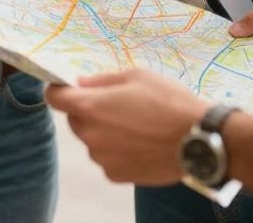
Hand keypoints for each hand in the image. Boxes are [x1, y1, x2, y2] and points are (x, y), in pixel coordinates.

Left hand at [46, 68, 207, 185]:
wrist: (198, 140)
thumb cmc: (168, 101)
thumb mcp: (136, 76)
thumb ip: (101, 80)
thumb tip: (80, 84)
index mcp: (90, 107)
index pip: (54, 98)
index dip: (58, 90)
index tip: (68, 87)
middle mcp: (90, 135)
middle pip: (75, 120)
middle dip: (88, 111)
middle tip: (117, 105)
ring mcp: (102, 158)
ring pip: (93, 140)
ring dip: (104, 132)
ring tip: (136, 126)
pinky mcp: (116, 175)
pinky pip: (108, 158)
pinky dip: (117, 151)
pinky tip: (141, 143)